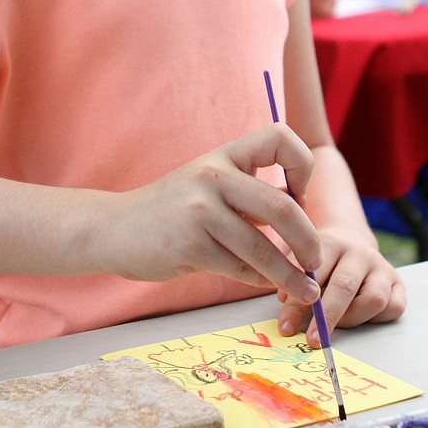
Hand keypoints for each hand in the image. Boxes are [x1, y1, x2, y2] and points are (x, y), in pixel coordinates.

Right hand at [94, 124, 323, 304]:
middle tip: (315, 260)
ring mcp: (200, 210)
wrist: (112, 229)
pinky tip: (265, 286)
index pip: (279, 137)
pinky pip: (240, 268)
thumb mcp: (208, 186)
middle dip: (309, 240)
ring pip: (264, 249)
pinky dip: (259, 281)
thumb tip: (300, 219)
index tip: (300, 195)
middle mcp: (213, 175)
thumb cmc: (170, 211)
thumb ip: (247, 195)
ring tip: (306, 291)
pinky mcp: (190, 245)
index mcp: (223, 155)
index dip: (302, 164)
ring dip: (291, 275)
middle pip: (283, 206)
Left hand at [276, 226, 405, 343]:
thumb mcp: (302, 264)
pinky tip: (359, 317)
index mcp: (331, 243)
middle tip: (312, 340)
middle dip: (326, 318)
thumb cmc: (322, 262)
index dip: (298, 303)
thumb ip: (292, 285)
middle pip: (344, 287)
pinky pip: (393, 308)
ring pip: (373, 300)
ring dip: (352, 318)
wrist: (350, 243)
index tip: (286, 327)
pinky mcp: (398, 283)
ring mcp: (381, 267)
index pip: (315, 274)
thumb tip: (287, 319)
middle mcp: (359, 253)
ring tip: (337, 323)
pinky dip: (376, 319)